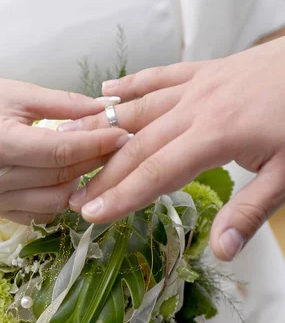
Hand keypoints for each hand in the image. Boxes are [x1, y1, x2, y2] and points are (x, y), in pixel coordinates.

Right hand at [0, 75, 126, 223]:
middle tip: (117, 145)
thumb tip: (105, 109)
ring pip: (55, 202)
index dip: (97, 143)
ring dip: (80, 183)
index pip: (60, 151)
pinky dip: (58, 200)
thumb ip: (64, 104)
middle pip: (61, 177)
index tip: (123, 133)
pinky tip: (66, 181)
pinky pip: (39, 216)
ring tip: (93, 162)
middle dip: (95, 161)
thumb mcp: (19, 92)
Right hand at [61, 38, 284, 260]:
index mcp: (215, 136)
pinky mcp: (203, 71)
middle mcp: (196, 108)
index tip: (91, 213)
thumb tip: (221, 251)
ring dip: (103, 130)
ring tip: (72, 147)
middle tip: (75, 196)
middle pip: (137, 145)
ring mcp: (197, 86)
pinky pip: (158, 76)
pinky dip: (130, 85)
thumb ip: (250, 212)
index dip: (121, 196)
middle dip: (103, 174)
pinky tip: (105, 92)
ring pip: (139, 109)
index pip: (156, 173)